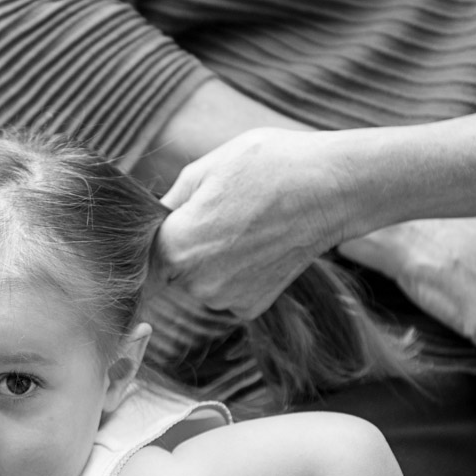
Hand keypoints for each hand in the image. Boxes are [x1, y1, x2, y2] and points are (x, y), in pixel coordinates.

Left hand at [151, 128, 357, 322]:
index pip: (145, 253)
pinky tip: (261, 245)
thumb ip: (170, 200)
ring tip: (246, 226)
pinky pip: (229, 292)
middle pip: (172, 270)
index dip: (158, 236)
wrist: (331, 189)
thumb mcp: (206, 167)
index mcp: (175, 247)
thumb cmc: (269, 167)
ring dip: (213, 262)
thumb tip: (154, 217)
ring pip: (201, 282)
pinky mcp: (251, 307)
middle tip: (222, 214)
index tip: (177, 220)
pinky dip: (239, 274)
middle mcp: (195, 283)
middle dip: (186, 248)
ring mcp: (225, 299)